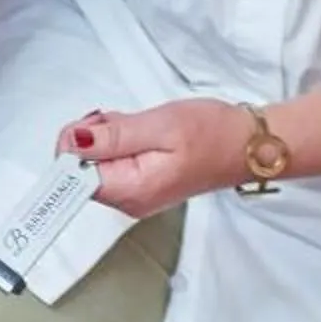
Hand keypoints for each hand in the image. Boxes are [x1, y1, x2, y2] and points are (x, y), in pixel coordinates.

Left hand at [58, 100, 247, 217]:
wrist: (247, 144)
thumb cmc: (213, 134)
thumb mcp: (160, 126)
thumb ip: (114, 135)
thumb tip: (74, 141)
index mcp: (129, 191)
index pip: (73, 177)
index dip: (75, 145)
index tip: (97, 124)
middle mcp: (127, 201)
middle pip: (81, 170)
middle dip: (91, 138)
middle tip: (123, 121)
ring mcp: (134, 194)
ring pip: (96, 163)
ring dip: (107, 137)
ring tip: (137, 125)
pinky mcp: (141, 183)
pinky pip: (113, 163)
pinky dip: (119, 142)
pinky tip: (140, 132)